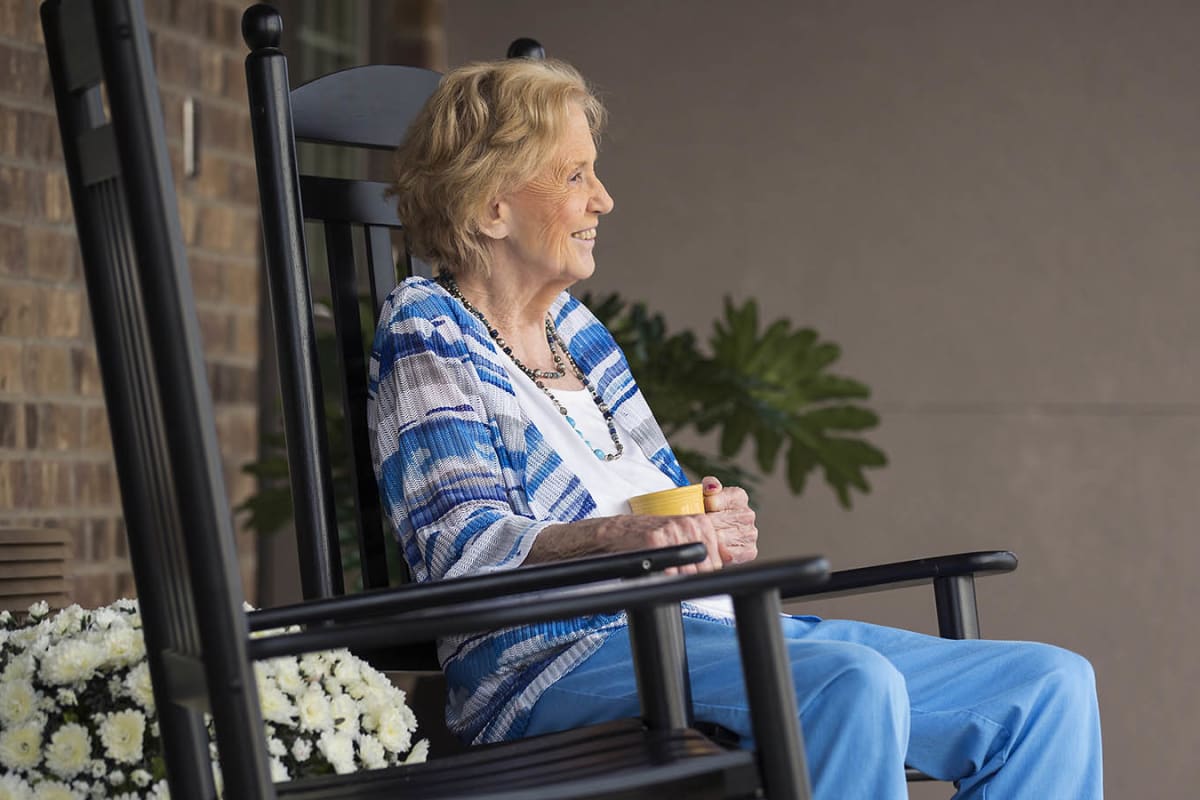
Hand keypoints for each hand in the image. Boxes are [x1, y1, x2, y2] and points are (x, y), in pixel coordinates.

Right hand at [597, 513, 726, 573]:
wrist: (620, 531)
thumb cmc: (652, 535)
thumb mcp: (682, 534)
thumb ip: (705, 547)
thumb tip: (723, 565)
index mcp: (701, 522)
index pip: (717, 561)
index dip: (704, 573)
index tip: (691, 572)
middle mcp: (689, 524)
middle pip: (704, 569)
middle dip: (691, 577)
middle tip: (674, 570)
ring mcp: (672, 531)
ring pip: (687, 572)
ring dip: (675, 577)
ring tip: (664, 567)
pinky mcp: (655, 541)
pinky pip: (668, 571)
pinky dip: (662, 576)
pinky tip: (655, 568)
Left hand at [701, 476, 757, 564]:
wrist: (712, 535)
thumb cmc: (707, 514)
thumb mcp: (704, 495)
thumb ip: (709, 485)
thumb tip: (712, 488)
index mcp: (738, 497)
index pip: (716, 501)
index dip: (704, 507)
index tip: (699, 510)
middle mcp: (747, 514)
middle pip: (717, 521)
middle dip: (703, 525)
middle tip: (694, 527)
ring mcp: (750, 533)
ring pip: (722, 538)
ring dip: (708, 539)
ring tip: (701, 537)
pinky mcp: (749, 551)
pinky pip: (729, 554)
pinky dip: (718, 553)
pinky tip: (711, 549)